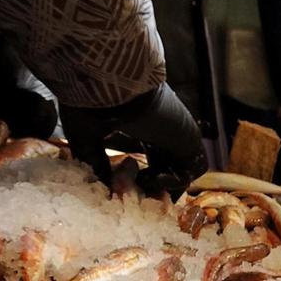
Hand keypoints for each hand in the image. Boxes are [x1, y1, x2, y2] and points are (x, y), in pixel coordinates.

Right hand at [59, 84, 205, 195]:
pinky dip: (177, 181)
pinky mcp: (190, 138)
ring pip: (182, 171)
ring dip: (164, 187)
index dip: (140, 179)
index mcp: (143, 126)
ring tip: (142, 183)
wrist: (109, 85)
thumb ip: (96, 163)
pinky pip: (194, 168)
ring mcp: (179, 134)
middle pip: (168, 167)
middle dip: (153, 188)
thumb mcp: (86, 138)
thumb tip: (104, 189)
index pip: (151, 158)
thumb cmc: (92, 104)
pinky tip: (154, 177)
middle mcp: (165, 130)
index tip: (123, 191)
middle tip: (135, 196)